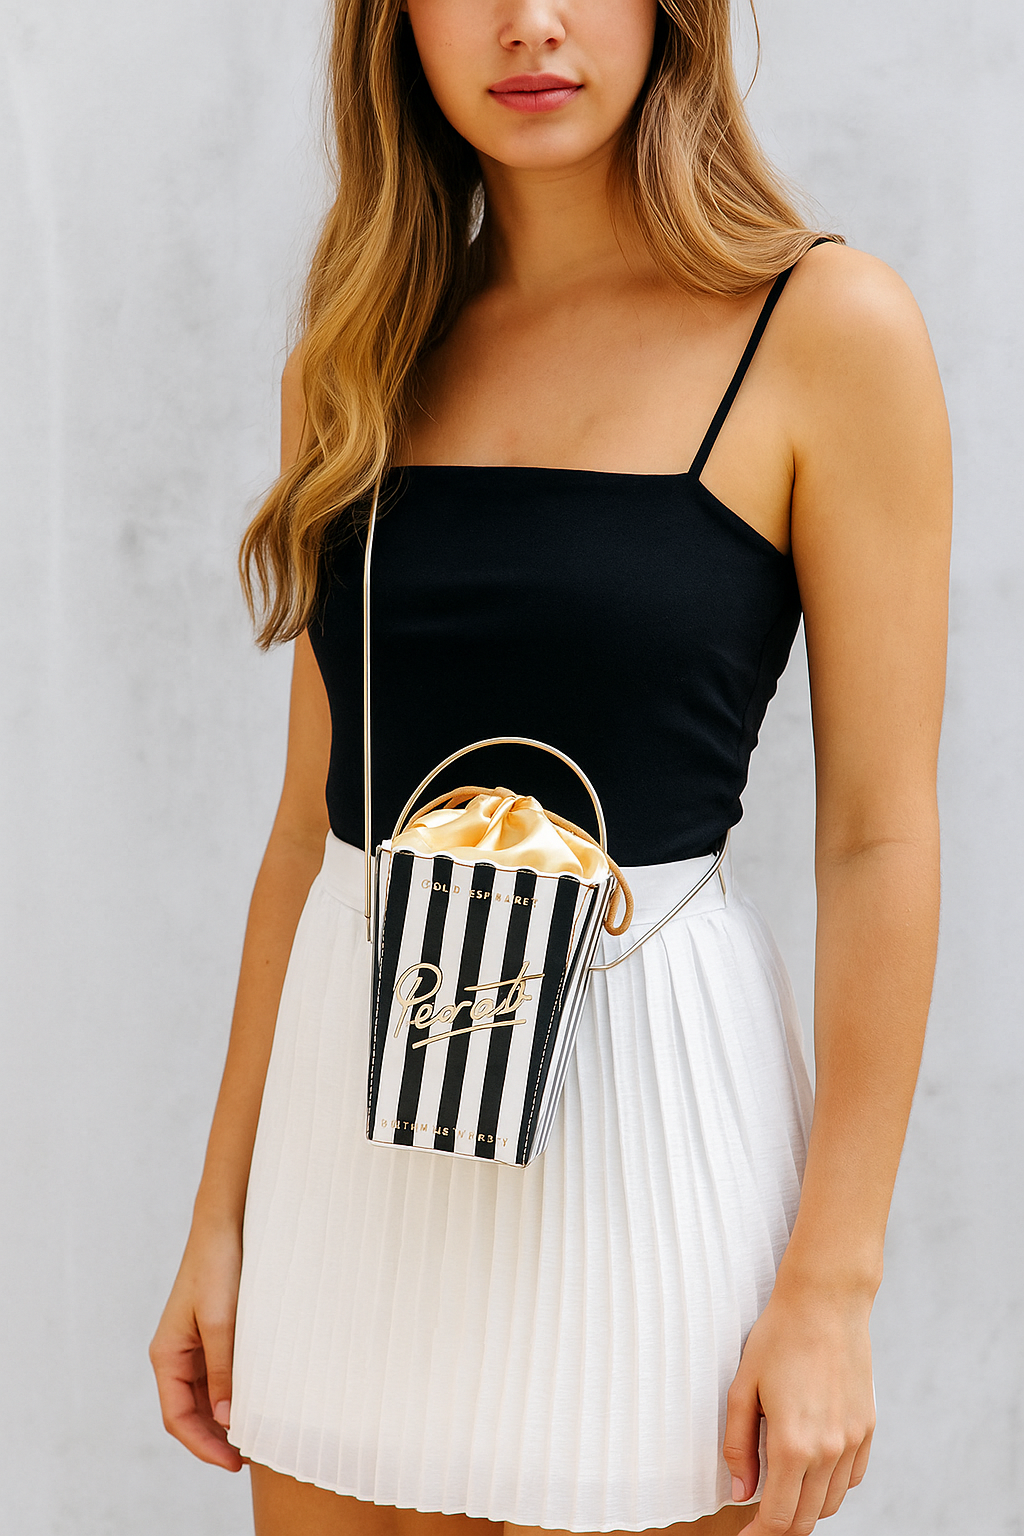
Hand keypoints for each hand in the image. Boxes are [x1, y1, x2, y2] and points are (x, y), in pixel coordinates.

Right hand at [149, 1222, 244, 1469]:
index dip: (204, 1446)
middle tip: (252, 1457)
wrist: (226, 1222)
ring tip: (260, 1435)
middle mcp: (177, 1355)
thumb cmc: (218, 1266)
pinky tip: (261, 1401)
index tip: (234, 1463)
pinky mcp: (214, 1334)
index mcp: (167, 1355)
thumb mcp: (223, 1321)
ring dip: (229, 1418)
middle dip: (217, 1438)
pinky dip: (237, 1392)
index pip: (178, 1417)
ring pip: (208, 1397)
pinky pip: (221, 1375)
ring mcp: (195, 1346)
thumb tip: (229, 1419)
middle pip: (192, 1413)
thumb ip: (224, 1370)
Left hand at [723, 1283, 875, 1532]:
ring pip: (832, 1503)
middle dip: (781, 1525)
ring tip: (783, 1491)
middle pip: (807, 1518)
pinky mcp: (868, 1428)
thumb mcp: (742, 1388)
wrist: (826, 1302)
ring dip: (807, 1508)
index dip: (759, 1534)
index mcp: (793, 1445)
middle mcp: (829, 1451)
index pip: (779, 1517)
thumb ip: (738, 1445)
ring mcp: (853, 1441)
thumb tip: (741, 1492)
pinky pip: (852, 1478)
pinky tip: (812, 1470)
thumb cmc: (779, 1338)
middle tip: (759, 1516)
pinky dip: (832, 1486)